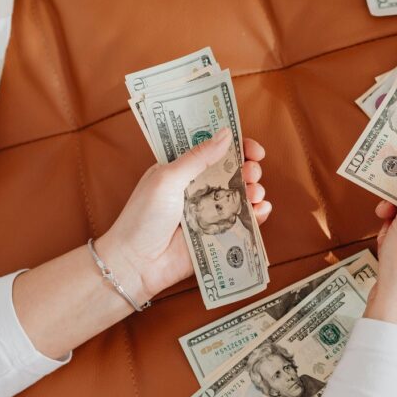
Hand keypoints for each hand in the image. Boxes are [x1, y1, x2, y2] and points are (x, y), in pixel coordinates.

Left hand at [95, 130, 270, 303]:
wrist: (136, 263)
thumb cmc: (143, 217)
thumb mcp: (167, 179)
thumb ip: (198, 157)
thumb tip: (226, 134)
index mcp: (184, 170)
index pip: (214, 150)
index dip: (237, 146)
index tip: (253, 149)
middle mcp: (199, 189)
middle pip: (234, 172)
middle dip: (249, 168)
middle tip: (251, 172)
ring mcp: (210, 212)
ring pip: (242, 196)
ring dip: (255, 190)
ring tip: (254, 192)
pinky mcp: (218, 235)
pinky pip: (244, 222)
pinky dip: (257, 215)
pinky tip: (260, 210)